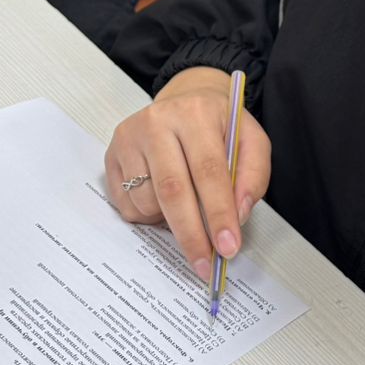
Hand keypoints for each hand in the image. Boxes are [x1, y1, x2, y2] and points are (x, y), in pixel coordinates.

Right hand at [105, 67, 271, 280]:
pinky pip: (126, 204)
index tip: (227, 247)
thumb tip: (238, 215)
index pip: (208, 171)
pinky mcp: (111, 155)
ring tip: (186, 209)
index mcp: (195, 113)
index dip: (218, 213)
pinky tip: (162, 200)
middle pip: (172, 190)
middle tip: (205, 264)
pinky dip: (148, 216)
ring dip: (168, 222)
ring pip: (147, 201)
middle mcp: (156, 122)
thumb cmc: (219, 127)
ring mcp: (128, 138)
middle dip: (191, 234)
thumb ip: (253, 176)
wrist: (185, 100)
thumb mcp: (250, 141)